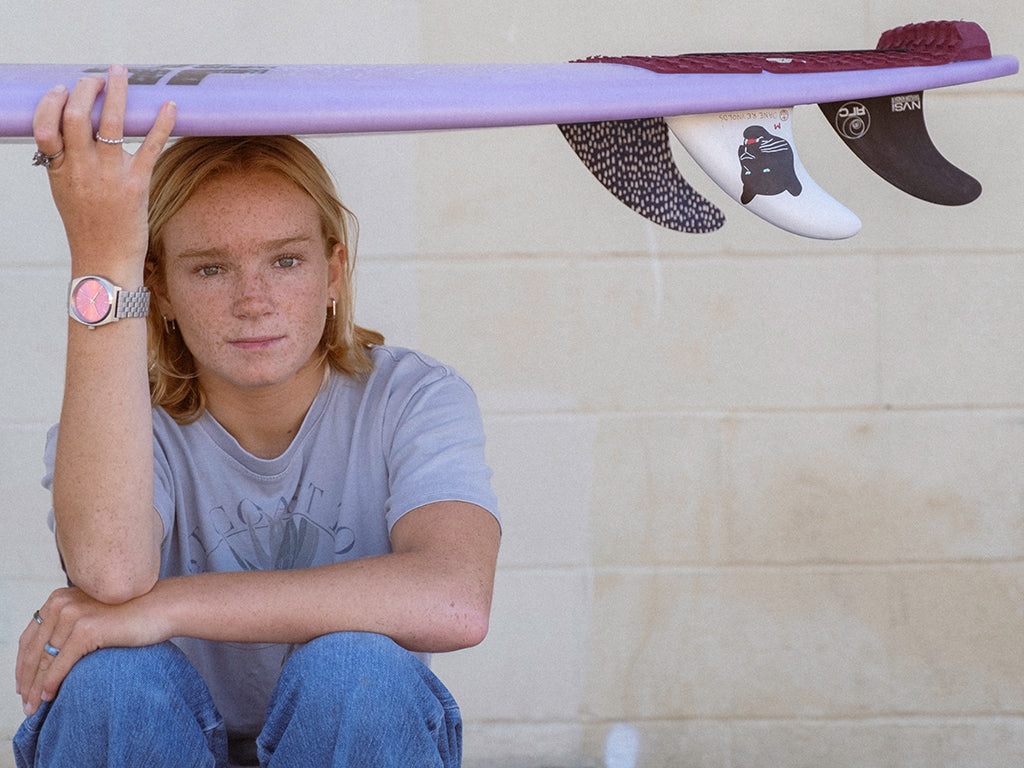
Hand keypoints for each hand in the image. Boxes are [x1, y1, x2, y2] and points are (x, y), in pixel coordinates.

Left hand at [15, 586, 168, 716]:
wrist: (162, 607)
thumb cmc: (132, 613)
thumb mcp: (94, 614)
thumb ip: (71, 626)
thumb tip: (49, 656)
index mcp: (59, 598)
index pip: (30, 637)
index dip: (22, 664)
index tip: (22, 685)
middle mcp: (62, 603)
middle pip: (34, 649)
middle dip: (26, 680)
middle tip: (25, 703)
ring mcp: (74, 615)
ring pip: (45, 659)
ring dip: (36, 687)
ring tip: (34, 707)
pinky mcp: (87, 629)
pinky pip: (60, 662)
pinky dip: (51, 682)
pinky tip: (48, 696)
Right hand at [32, 64, 175, 273]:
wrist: (104, 261)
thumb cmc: (88, 227)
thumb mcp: (66, 192)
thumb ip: (67, 163)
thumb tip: (72, 132)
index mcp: (60, 171)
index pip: (47, 126)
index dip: (53, 103)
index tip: (63, 89)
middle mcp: (82, 170)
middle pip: (78, 117)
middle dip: (87, 90)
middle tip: (97, 77)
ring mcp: (110, 177)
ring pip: (112, 124)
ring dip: (118, 93)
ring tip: (121, 73)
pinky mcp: (136, 186)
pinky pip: (150, 148)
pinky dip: (161, 125)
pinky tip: (170, 106)